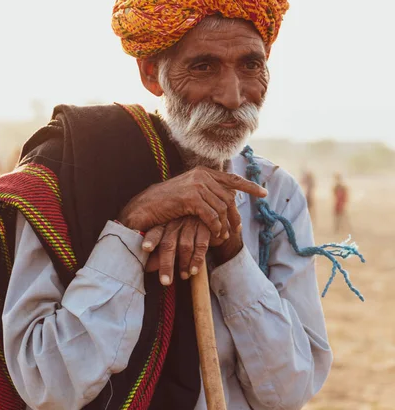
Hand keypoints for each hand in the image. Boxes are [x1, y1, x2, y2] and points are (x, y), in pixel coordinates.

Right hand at [118, 166, 266, 238]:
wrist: (145, 206)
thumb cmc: (166, 203)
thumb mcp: (188, 192)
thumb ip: (206, 191)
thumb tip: (225, 198)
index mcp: (202, 172)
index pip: (231, 178)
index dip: (249, 186)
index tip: (263, 194)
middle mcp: (201, 175)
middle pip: (229, 197)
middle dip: (235, 215)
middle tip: (237, 229)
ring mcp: (196, 185)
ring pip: (221, 207)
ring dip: (225, 225)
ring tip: (224, 237)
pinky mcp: (191, 198)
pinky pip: (211, 215)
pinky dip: (215, 227)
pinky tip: (215, 235)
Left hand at [144, 216, 224, 284]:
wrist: (205, 219)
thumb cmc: (182, 233)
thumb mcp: (169, 240)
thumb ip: (158, 254)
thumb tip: (147, 268)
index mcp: (163, 225)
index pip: (154, 233)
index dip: (150, 240)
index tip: (146, 248)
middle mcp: (174, 223)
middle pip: (168, 244)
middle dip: (166, 264)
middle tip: (165, 281)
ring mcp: (189, 224)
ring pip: (185, 246)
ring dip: (184, 263)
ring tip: (183, 276)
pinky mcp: (204, 227)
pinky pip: (200, 245)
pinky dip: (197, 259)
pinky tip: (194, 270)